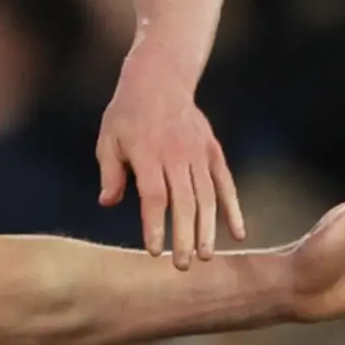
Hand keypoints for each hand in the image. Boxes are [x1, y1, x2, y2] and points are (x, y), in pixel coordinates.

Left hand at [96, 65, 242, 264]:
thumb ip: (110, 172)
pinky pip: (226, 183)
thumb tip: (108, 203)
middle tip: (181, 266)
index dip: (155, 225)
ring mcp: (198, 153)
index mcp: (148, 154)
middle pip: (184, 202)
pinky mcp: (213, 151)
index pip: (154, 196)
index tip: (155, 251)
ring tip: (204, 257)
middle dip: (183, 236)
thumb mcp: (108, 139)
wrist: (160, 78)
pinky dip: (233, 208)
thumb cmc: (127, 114)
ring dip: (207, 229)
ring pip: (207, 196)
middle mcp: (176, 155)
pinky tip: (237, 233)